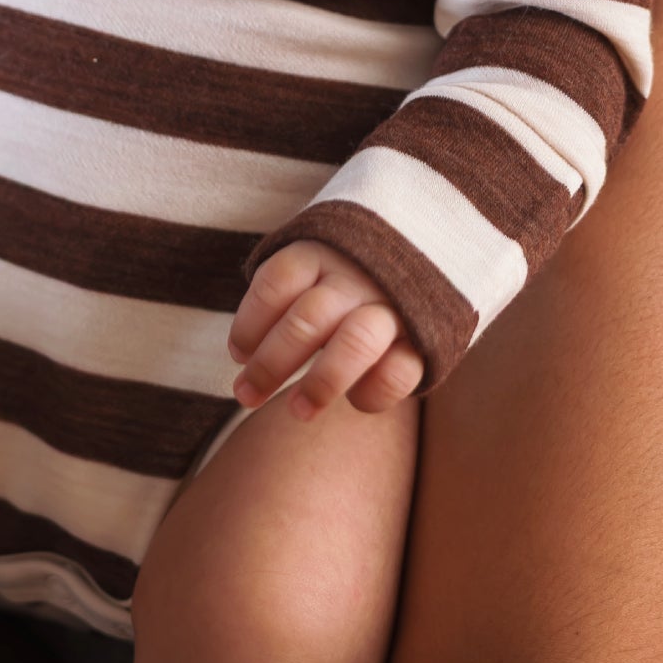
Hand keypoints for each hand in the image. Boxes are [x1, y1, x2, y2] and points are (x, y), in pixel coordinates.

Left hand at [226, 241, 424, 422]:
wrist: (419, 250)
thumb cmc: (340, 276)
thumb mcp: (308, 266)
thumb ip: (280, 301)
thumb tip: (243, 356)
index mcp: (321, 253)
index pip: (278, 282)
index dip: (251, 322)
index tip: (238, 353)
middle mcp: (356, 276)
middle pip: (308, 319)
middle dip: (271, 364)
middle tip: (245, 395)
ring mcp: (392, 306)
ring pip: (355, 343)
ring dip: (321, 382)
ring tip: (296, 412)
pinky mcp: (424, 338)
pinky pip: (399, 371)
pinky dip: (373, 393)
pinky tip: (355, 400)